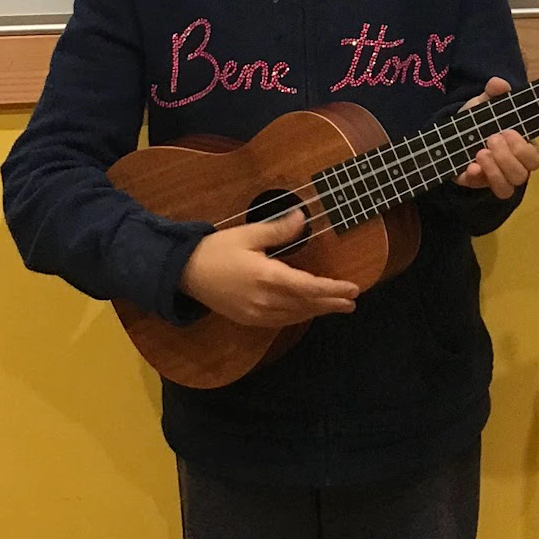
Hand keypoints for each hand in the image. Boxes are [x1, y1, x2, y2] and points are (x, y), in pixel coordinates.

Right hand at [180, 210, 359, 325]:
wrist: (183, 274)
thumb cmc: (215, 250)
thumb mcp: (247, 234)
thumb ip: (278, 230)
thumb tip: (303, 217)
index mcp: (267, 277)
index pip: (309, 287)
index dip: (333, 289)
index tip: (354, 288)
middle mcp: (264, 300)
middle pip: (306, 304)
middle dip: (332, 303)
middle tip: (353, 301)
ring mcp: (256, 313)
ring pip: (295, 315)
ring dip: (318, 311)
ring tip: (338, 306)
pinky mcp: (248, 319)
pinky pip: (281, 320)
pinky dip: (299, 315)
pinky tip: (308, 310)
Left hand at [454, 77, 538, 199]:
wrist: (453, 133)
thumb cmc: (479, 120)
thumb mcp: (485, 103)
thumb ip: (494, 92)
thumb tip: (498, 83)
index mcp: (522, 148)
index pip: (535, 159)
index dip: (524, 150)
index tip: (507, 132)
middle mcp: (512, 167)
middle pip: (522, 175)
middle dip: (507, 158)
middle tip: (491, 139)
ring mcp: (495, 178)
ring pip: (506, 189)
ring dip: (494, 171)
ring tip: (480, 152)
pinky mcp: (476, 184)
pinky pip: (482, 189)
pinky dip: (476, 178)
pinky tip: (469, 166)